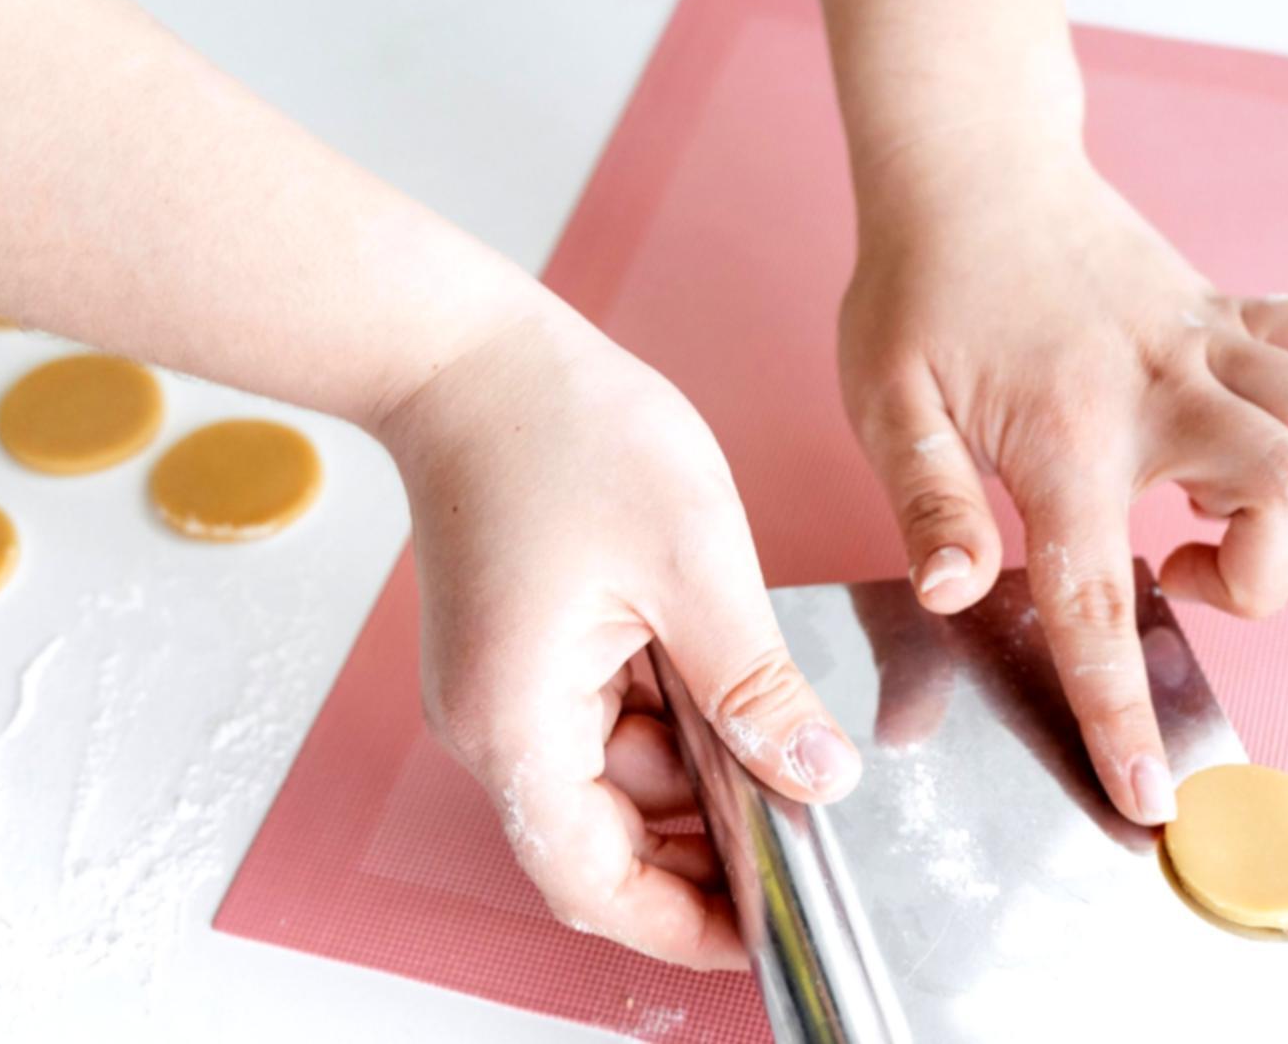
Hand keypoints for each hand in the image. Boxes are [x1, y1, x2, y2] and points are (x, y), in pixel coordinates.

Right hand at [377, 306, 861, 968]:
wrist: (472, 356)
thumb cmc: (560, 434)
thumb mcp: (692, 566)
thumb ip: (756, 688)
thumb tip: (815, 774)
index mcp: (519, 723)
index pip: (594, 882)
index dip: (681, 924)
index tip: (764, 932)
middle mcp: (496, 724)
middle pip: (606, 834)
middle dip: (707, 836)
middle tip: (803, 811)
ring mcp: (504, 688)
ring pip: (614, 775)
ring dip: (695, 765)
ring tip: (772, 721)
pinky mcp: (521, 653)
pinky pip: (602, 718)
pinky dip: (667, 714)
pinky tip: (719, 672)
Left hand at [838, 132, 1287, 825]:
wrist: (965, 170)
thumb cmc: (914, 290)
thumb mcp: (888, 403)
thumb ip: (929, 502)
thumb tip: (957, 593)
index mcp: (1061, 434)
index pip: (1098, 596)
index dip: (1122, 707)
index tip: (1150, 793)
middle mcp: (1156, 387)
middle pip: (1284, 496)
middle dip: (1258, 570)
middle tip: (1170, 566)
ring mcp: (1202, 339)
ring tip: (1202, 501)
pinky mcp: (1224, 304)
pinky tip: (1242, 425)